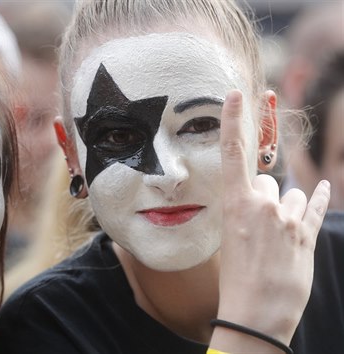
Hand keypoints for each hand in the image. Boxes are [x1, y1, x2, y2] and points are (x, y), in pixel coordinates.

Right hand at [211, 90, 330, 351]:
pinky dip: (315, 201)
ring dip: (284, 208)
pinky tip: (322, 192)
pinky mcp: (307, 233)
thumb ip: (245, 214)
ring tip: (276, 237)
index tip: (235, 94)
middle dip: (262, 197)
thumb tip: (261, 199)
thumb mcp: (231, 241)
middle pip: (265, 182)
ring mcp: (287, 218)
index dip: (232, 122)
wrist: (256, 314)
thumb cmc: (236, 280)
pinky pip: (314, 206)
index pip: (231, 155)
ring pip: (288, 195)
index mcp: (234, 206)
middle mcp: (262, 205)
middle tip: (257, 225)